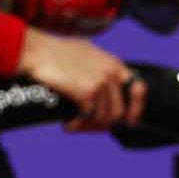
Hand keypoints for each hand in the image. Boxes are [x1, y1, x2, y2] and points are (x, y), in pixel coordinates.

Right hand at [16, 29, 144, 131]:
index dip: (135, 109)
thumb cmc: (56, 52)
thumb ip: (101, 67)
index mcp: (114, 64)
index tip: (128, 121)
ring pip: (103, 118)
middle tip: (87, 126)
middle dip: (102, 124)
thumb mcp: (88, 53)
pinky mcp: (87, 92)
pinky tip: (67, 122)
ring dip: (87, 125)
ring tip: (74, 123)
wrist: (39, 51)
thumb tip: (105, 87)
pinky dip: (76, 124)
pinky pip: (87, 117)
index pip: (139, 90)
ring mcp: (100, 83)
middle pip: (118, 112)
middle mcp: (111, 73)